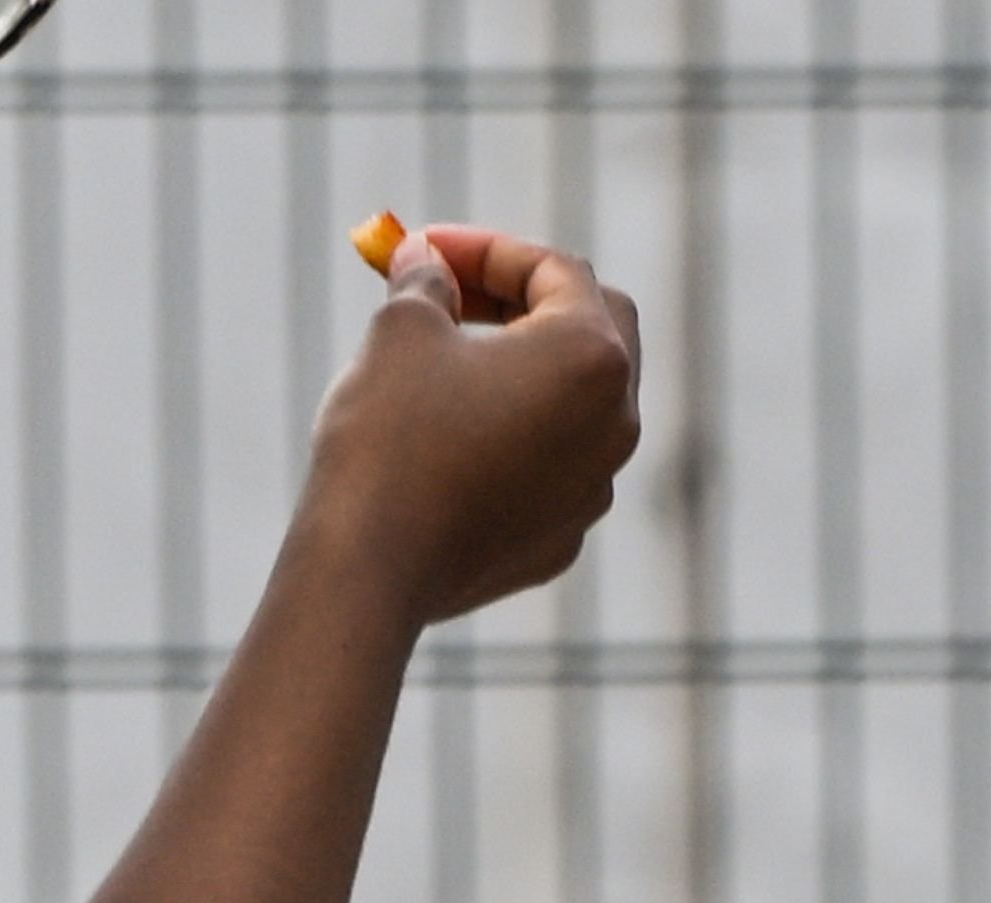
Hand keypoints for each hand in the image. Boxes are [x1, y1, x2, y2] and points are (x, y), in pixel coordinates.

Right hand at [310, 225, 642, 626]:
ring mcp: (596, 489)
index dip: (487, 249)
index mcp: (594, 358)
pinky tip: (450, 438)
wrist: (373, 567)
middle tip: (453, 291)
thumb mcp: (402, 329)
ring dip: (522, 368)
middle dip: (524, 299)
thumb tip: (428, 262)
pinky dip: (513, 436)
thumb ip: (427, 280)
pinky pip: (551, 467)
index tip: (425, 247)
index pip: (558, 272)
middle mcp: (617, 425)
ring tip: (445, 360)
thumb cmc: (390, 436)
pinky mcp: (562, 538)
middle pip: (594, 330)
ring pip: (576, 404)